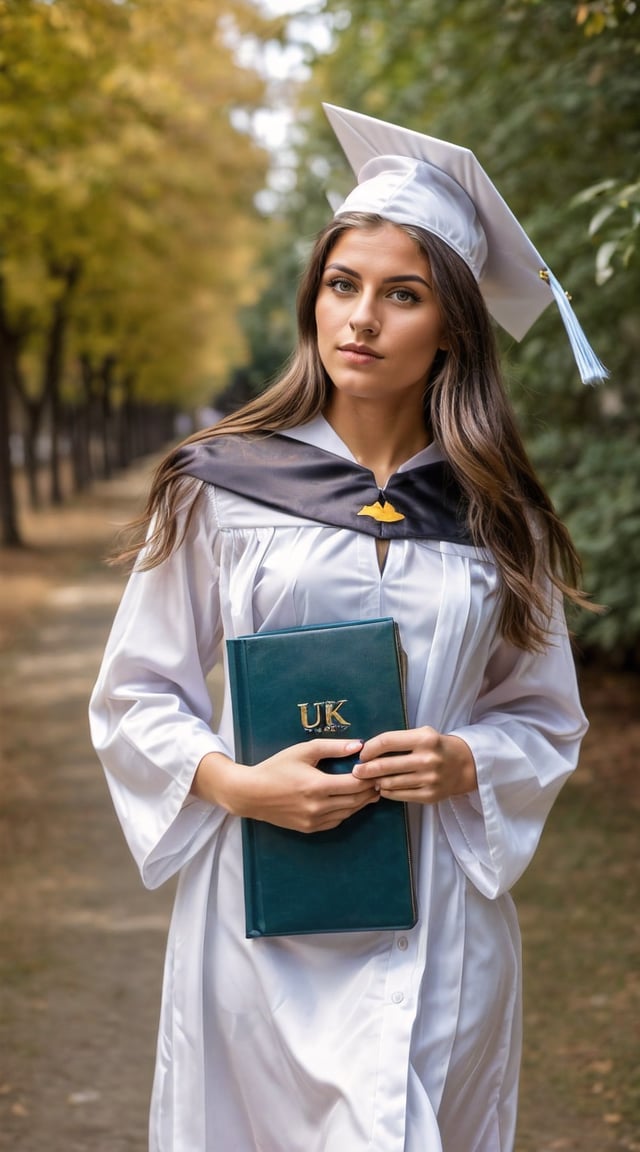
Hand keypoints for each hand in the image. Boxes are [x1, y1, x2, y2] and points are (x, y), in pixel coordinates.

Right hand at [192, 739, 379, 832]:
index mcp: (317, 786)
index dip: (370, 778)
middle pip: (355, 801)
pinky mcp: (309, 828)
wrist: (251, 794)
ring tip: (371, 791)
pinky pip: (336, 821)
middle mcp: (318, 807)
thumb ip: (332, 747)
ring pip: (348, 813)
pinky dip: (347, 812)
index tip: (377, 769)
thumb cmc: (276, 767)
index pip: (355, 784)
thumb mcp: (302, 751)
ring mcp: (314, 821)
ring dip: (361, 803)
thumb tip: (358, 746)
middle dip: (370, 791)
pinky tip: (351, 802)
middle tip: (380, 780)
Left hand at [352, 726, 476, 804]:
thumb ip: (398, 741)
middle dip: (365, 769)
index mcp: (424, 739)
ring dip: (375, 782)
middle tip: (355, 771)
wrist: (465, 765)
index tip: (361, 753)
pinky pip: (400, 795)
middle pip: (385, 765)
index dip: (369, 748)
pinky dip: (387, 792)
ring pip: (390, 782)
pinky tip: (382, 788)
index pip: (387, 741)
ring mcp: (429, 779)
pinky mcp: (430, 795)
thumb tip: (367, 751)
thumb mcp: (422, 735)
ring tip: (368, 780)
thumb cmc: (436, 747)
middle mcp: (427, 759)